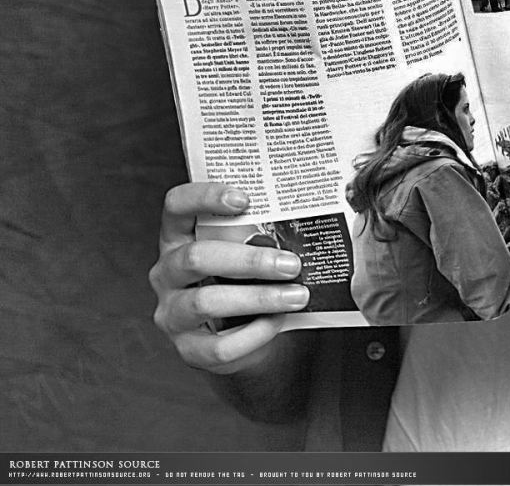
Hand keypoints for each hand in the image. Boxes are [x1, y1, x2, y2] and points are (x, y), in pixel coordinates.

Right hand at [150, 182, 308, 374]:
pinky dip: (254, 334)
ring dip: (258, 298)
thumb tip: (305, 219)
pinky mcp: (188, 349)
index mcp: (178, 236)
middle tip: (291, 264)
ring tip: (297, 296)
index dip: (204, 196)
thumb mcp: (246, 248)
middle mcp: (167, 272)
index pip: (177, 205)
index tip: (244, 199)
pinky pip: (219, 345)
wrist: (244, 333)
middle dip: (249, 260)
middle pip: (196, 258)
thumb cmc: (247, 277)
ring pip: (206, 302)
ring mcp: (172, 313)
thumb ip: (259, 232)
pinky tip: (278, 322)